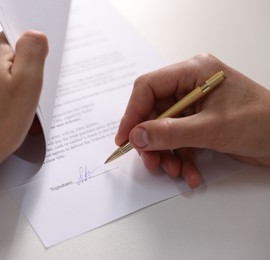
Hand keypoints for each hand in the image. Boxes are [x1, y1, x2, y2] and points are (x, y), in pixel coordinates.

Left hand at [0, 31, 47, 168]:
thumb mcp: (28, 83)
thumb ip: (34, 51)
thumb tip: (34, 36)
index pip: (19, 42)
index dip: (31, 63)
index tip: (31, 83)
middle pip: (7, 62)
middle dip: (20, 82)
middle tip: (24, 105)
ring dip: (7, 95)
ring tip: (9, 118)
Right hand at [115, 53, 269, 187]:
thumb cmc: (262, 123)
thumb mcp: (211, 128)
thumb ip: (170, 133)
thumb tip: (136, 137)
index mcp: (194, 71)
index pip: (148, 87)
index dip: (132, 113)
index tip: (125, 139)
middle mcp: (191, 85)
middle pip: (154, 112)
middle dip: (152, 141)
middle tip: (151, 162)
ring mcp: (195, 105)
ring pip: (164, 129)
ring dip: (167, 154)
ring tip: (174, 171)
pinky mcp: (200, 122)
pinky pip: (179, 139)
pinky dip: (181, 158)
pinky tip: (190, 173)